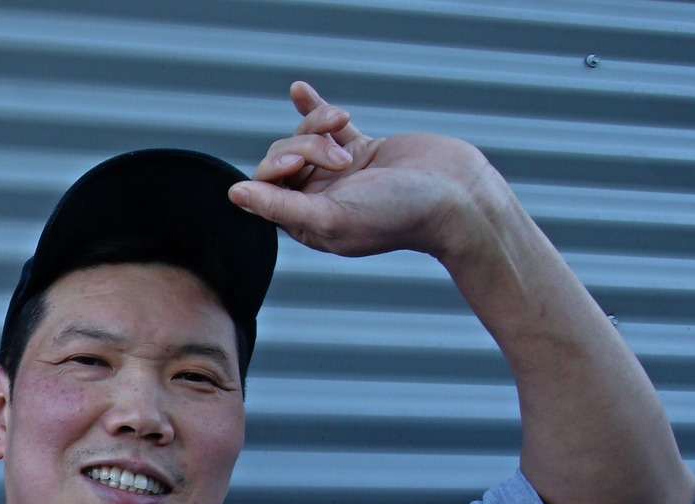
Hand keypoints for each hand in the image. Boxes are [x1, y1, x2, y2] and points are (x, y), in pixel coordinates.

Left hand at [228, 81, 512, 260]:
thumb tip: (234, 194)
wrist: (461, 198)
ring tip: (346, 130)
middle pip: (284, 159)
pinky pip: (327, 126)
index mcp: (309, 223)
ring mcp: (341, 173)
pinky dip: (312, 108)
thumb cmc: (400, 214)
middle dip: (305, 147)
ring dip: (319, 128)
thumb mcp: (332, 216)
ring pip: (304, 138)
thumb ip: (280, 206)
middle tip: (342, 159)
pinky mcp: (363, 149)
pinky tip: (299, 90)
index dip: (274, 169)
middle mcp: (321, 199)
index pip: (264, 188)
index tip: (296, 164)